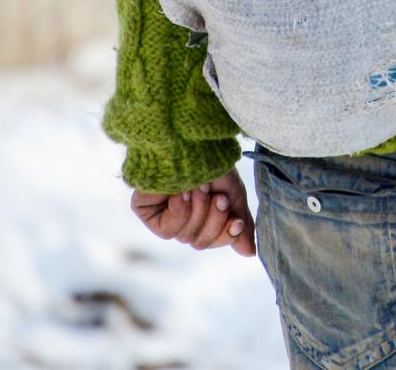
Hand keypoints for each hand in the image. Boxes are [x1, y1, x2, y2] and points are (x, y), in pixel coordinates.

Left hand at [130, 170, 256, 256]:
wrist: (190, 140)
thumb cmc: (212, 162)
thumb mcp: (233, 193)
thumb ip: (239, 223)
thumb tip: (249, 254)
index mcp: (201, 212)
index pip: (214, 240)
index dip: (226, 236)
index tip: (236, 223)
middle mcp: (181, 216)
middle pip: (199, 242)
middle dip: (213, 221)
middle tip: (217, 197)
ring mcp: (162, 214)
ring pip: (185, 237)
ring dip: (199, 211)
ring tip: (199, 187)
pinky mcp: (146, 210)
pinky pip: (167, 231)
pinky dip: (180, 213)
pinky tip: (183, 194)